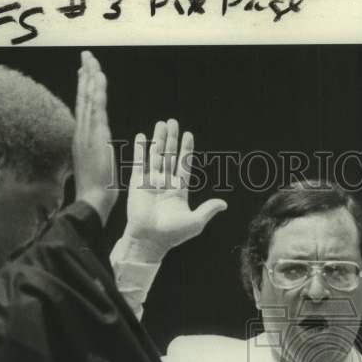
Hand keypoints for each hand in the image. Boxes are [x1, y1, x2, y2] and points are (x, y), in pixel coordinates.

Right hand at [72, 51, 117, 223]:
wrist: (92, 202)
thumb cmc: (96, 189)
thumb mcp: (96, 164)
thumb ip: (96, 150)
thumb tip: (99, 142)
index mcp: (83, 138)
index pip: (84, 107)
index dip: (84, 87)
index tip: (85, 71)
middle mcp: (82, 132)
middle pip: (83, 98)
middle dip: (85, 75)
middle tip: (87, 55)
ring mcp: (87, 134)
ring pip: (88, 99)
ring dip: (90, 77)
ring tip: (91, 59)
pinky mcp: (95, 138)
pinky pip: (97, 110)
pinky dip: (97, 93)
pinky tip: (99, 78)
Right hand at [124, 118, 226, 255]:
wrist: (149, 240)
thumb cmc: (172, 234)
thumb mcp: (196, 222)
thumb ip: (208, 210)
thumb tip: (225, 204)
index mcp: (179, 190)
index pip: (184, 165)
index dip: (187, 150)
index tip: (189, 134)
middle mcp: (165, 183)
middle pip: (170, 155)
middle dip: (172, 139)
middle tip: (173, 121)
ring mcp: (150, 181)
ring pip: (156, 155)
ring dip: (158, 139)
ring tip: (161, 123)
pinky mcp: (137, 182)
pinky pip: (138, 162)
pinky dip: (140, 149)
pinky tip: (142, 136)